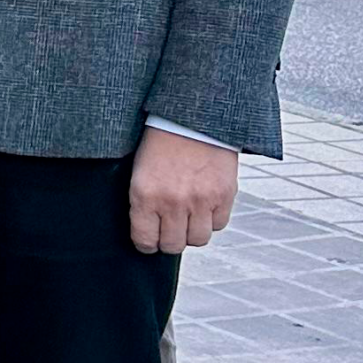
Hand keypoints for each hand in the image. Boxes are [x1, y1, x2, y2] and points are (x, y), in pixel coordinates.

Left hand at [130, 127, 238, 253]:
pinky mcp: (224, 195)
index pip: (145, 240)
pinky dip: (211, 219)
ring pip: (198, 240)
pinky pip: (218, 224)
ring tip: (186, 217)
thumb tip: (147, 229)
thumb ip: (143, 201)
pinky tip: (203, 205)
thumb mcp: (138, 170)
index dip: (145, 244)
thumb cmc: (160, 141)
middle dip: (168, 241)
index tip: (147, 240)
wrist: (192, 117)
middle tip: (167, 230)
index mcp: (145, 194)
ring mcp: (201, 200)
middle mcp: (173, 202)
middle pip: (172, 245)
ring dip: (191, 232)